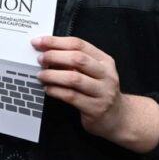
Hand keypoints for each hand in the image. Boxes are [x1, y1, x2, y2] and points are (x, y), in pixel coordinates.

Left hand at [33, 35, 158, 152]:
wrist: (118, 117)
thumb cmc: (100, 92)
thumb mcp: (94, 73)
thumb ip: (76, 62)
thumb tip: (48, 52)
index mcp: (104, 61)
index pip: (79, 45)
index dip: (57, 42)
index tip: (40, 42)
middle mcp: (106, 74)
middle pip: (78, 59)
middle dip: (55, 56)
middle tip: (40, 59)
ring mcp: (102, 92)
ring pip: (74, 78)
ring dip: (53, 75)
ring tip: (41, 75)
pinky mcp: (95, 108)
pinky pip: (71, 96)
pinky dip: (56, 91)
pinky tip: (48, 89)